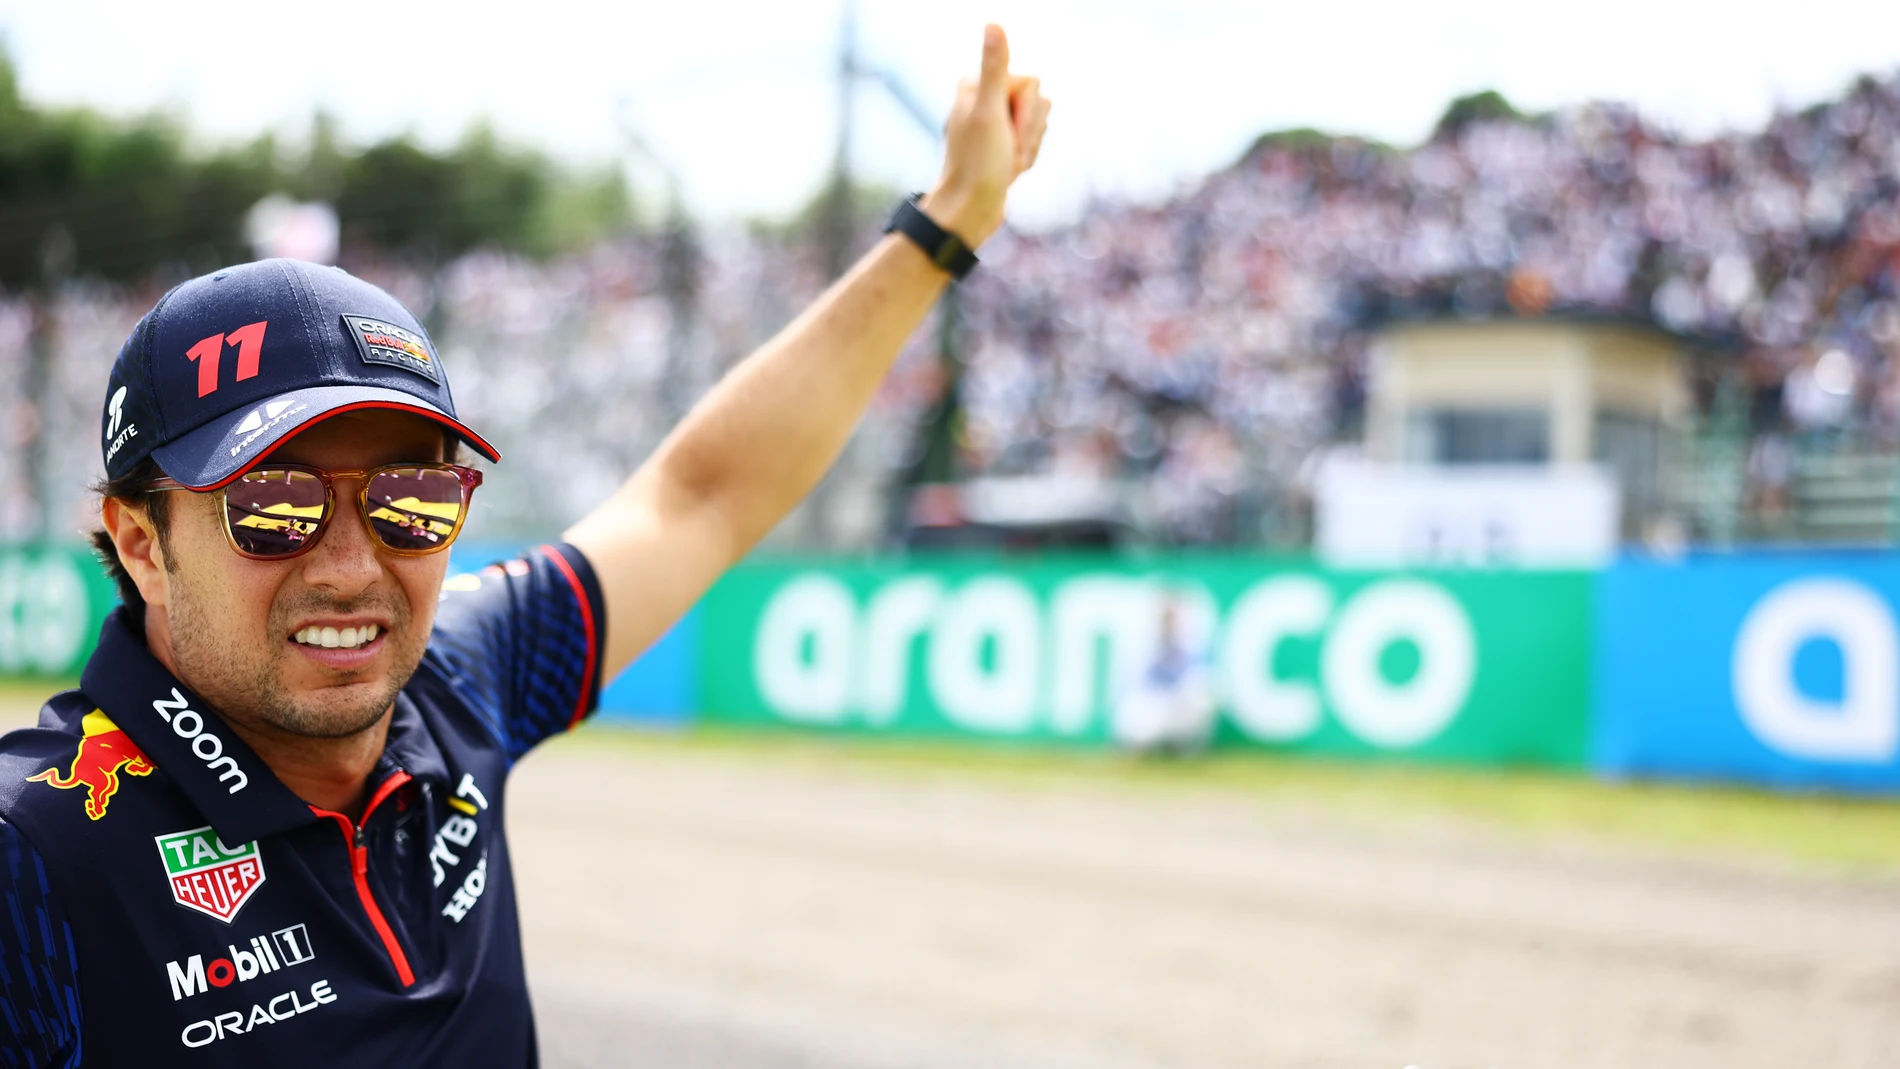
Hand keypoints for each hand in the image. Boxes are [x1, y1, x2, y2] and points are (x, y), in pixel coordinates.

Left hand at [921, 24, 1050, 247]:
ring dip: (1030, 148)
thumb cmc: (978, 164)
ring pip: (1040, 123)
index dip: (1026, 113)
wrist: (970, 210)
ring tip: (1006, 163)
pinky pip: (1034, 141)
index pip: (1032, 83)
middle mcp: (984, 98)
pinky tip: (1009, 170)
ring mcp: (995, 121)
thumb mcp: (989, 113)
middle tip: (1006, 152)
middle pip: (1038, 101)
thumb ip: (995, 68)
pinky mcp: (1002, 141)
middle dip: (1030, 132)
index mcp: (976, 84)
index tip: (1005, 135)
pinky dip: (1027, 158)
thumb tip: (994, 24)